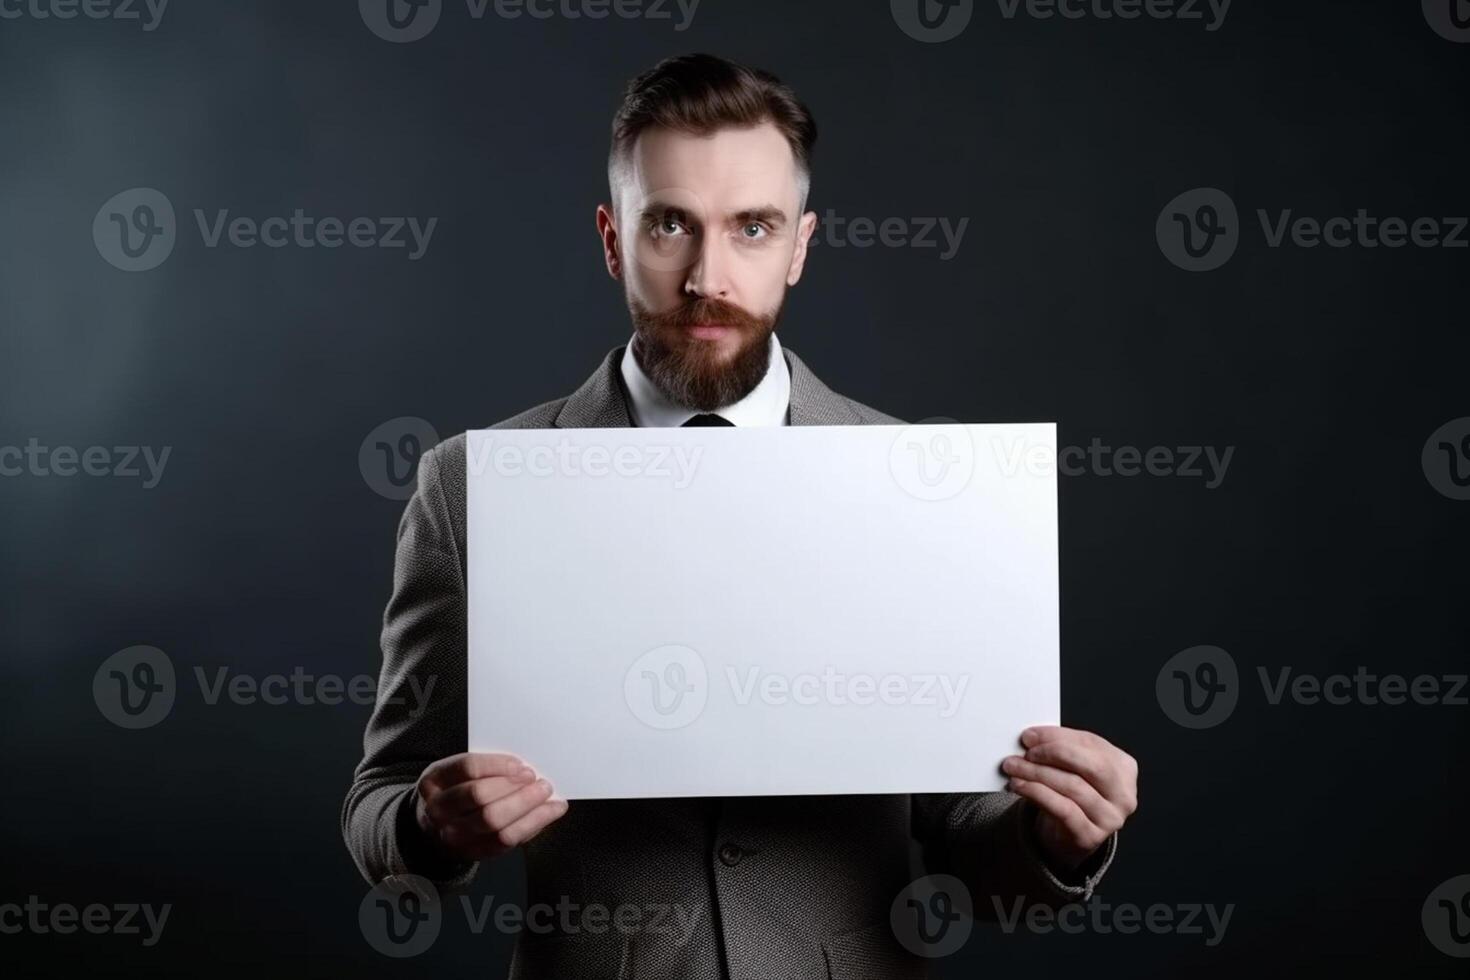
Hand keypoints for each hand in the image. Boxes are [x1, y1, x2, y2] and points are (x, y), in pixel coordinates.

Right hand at [413, 752, 568, 861]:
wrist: (434, 824)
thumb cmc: (456, 789)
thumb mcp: (458, 771)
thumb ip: (486, 767)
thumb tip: (526, 766)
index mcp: (434, 780)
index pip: (468, 768)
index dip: (498, 765)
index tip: (521, 765)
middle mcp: (438, 809)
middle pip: (480, 797)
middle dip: (515, 787)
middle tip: (539, 781)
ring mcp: (452, 834)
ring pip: (494, 822)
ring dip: (527, 806)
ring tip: (547, 794)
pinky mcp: (471, 852)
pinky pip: (504, 841)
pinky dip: (532, 824)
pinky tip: (549, 811)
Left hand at [1001, 726, 1137, 870]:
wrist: (1069, 833)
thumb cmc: (1072, 794)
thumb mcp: (1073, 768)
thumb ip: (1061, 749)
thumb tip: (1033, 737)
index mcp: (1124, 767)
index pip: (1092, 744)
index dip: (1058, 737)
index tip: (1030, 735)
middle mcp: (1123, 794)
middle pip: (1090, 765)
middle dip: (1053, 754)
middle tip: (1026, 752)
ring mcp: (1110, 818)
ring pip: (1073, 787)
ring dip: (1037, 773)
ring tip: (1014, 768)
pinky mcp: (1091, 836)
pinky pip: (1063, 809)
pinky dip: (1037, 793)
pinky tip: (1020, 786)